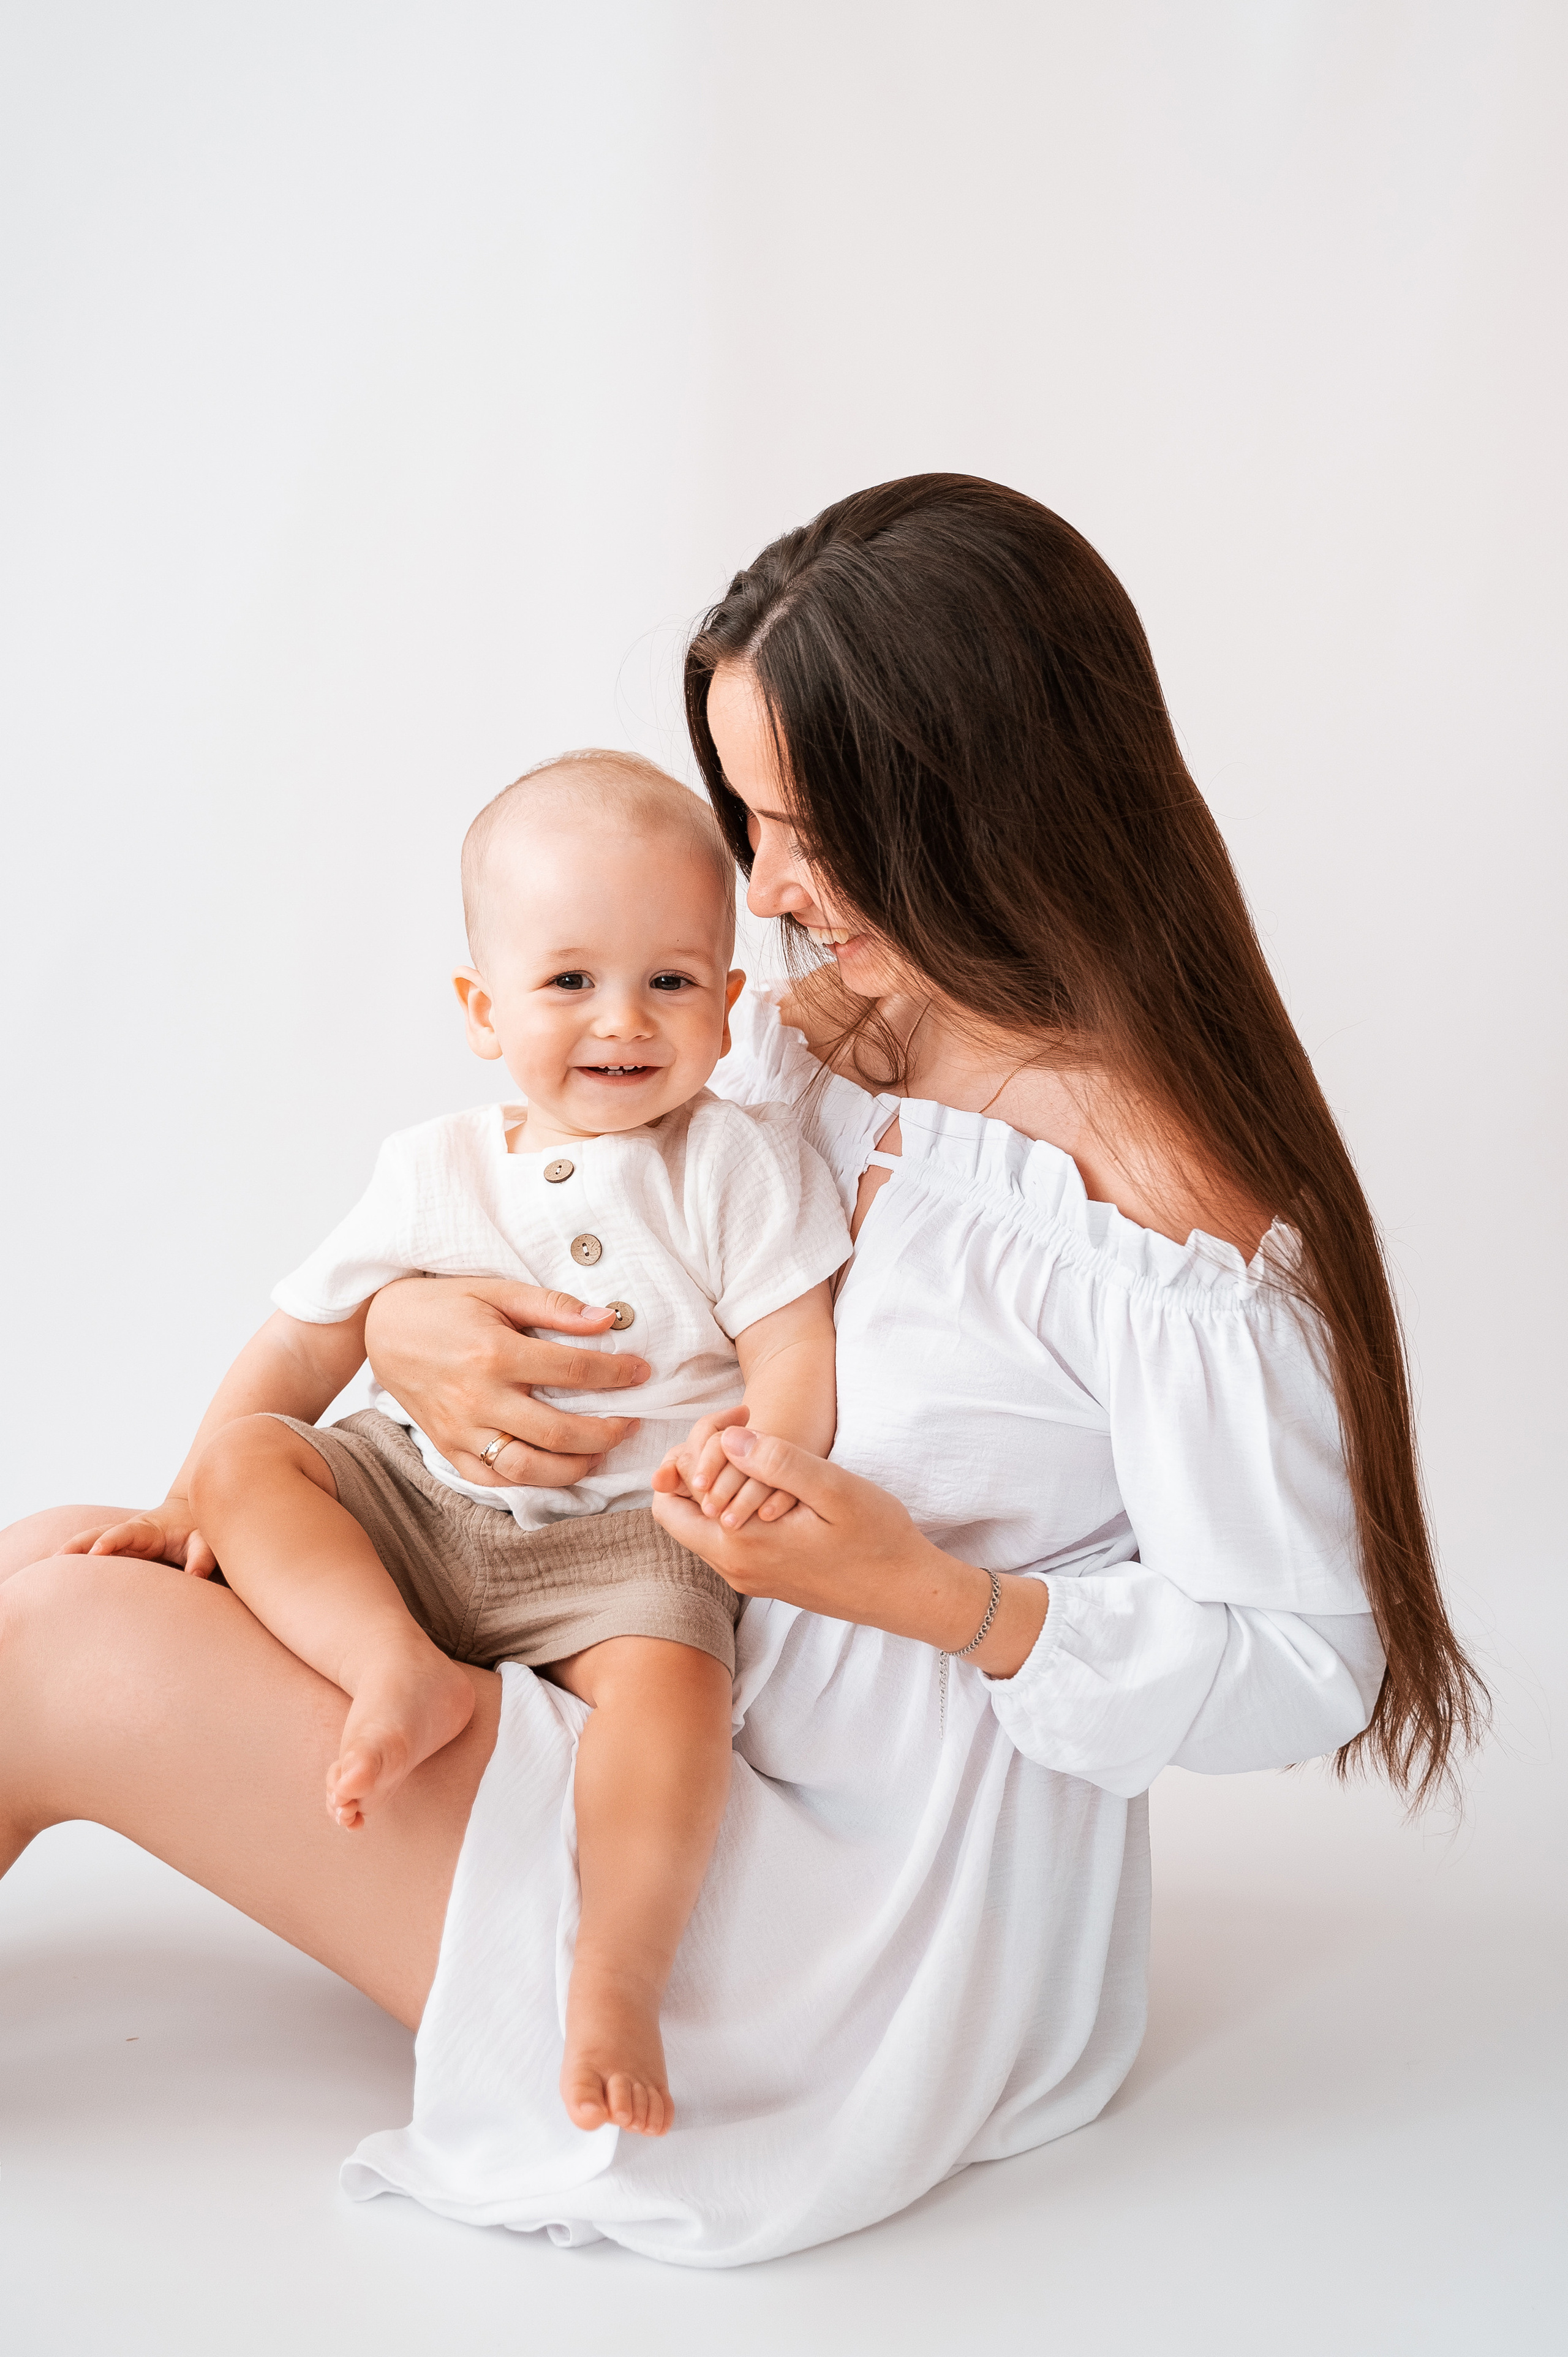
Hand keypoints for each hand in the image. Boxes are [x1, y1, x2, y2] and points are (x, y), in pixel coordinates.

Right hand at [60, 1499, 217, 1577]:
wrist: (190, 1518)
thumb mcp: (205, 1542)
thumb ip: (202, 1558)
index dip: (111, 1541)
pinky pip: (92, 1556)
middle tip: (56, 1561)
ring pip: (89, 1544)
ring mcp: (119, 1543)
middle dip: (77, 1546)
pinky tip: (57, 1580)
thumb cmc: (198, 1532)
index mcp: (148, 1529)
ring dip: (69, 1555)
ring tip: (45, 1574)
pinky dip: (75, 1564)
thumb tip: (196, 1578)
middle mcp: (128, 1534)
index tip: (96, 1552)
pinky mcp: (117, 1554)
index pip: (126, 1533)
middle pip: (97, 1535)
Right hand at [363, 1276, 650, 1489]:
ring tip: (600, 1452)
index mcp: (494, 1354)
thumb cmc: (444, 1304)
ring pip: (529, 1469)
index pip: (573, 1372)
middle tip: (631, 1422)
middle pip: (559, 1432)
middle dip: (606, 1432)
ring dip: (575, 1467)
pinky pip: (494, 1480)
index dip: (617, 1375)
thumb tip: (606, 1321)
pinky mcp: (447, 1448)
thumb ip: (553, 1307)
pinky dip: (530, 1482)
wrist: (381, 1328)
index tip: (642, 1373)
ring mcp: (461, 1430)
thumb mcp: (498, 1290)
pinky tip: (556, 1469)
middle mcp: (478, 1398)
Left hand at [651, 1427, 1049, 1675]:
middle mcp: (734, 1568)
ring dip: (718, 1487)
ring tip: (760, 1453)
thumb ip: (778, 1462)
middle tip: (740, 1435)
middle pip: (679, 1514)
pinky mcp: (766, 1579)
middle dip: (696, 1470)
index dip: (686, 1456)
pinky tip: (773, 1485)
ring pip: (703, 1527)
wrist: (908, 1592)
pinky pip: (728, 1540)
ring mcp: (749, 1578)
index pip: (670, 1502)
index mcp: (740, 1546)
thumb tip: (727, 1440)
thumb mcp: (833, 1489)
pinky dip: (736, 1508)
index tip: (733, 1427)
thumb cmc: (878, 1539)